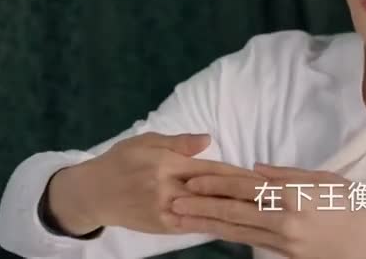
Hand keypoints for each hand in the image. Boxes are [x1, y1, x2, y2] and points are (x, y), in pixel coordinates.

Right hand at [44, 132, 259, 235]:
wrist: (93, 193)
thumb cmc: (121, 160)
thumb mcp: (145, 141)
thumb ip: (178, 142)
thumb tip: (208, 140)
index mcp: (167, 162)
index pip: (212, 169)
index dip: (239, 174)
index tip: (263, 178)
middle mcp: (167, 188)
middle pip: (214, 192)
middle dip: (244, 196)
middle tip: (272, 198)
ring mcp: (165, 210)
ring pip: (206, 212)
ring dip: (234, 213)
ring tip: (260, 213)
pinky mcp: (161, 226)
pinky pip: (193, 225)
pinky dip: (213, 225)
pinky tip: (232, 226)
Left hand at [171, 163, 365, 258]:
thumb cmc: (363, 207)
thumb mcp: (329, 181)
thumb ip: (289, 174)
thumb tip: (255, 169)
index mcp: (296, 195)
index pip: (246, 185)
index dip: (216, 181)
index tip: (190, 176)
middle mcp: (286, 220)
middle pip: (234, 211)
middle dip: (200, 205)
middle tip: (170, 201)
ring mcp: (287, 244)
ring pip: (238, 232)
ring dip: (207, 225)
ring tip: (180, 219)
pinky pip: (255, 245)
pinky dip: (232, 237)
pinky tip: (216, 233)